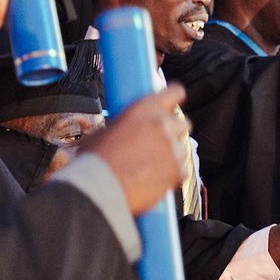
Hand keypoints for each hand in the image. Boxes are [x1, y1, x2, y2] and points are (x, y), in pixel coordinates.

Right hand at [83, 85, 189, 214]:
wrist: (100, 187)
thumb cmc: (96, 159)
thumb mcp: (106, 130)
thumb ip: (126, 126)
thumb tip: (128, 131)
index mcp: (145, 108)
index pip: (174, 92)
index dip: (174, 98)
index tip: (173, 104)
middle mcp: (163, 125)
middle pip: (183, 123)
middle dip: (174, 131)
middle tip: (158, 141)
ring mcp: (173, 148)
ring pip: (183, 148)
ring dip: (171, 154)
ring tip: (151, 166)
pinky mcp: (177, 171)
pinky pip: (182, 170)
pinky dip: (172, 174)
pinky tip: (155, 178)